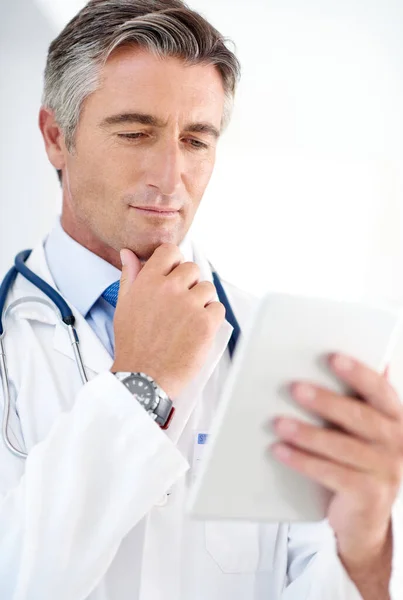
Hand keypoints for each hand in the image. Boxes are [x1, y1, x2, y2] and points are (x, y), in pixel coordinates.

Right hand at [111, 244, 224, 397]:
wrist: (144, 376)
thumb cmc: (133, 345)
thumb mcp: (124, 305)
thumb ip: (129, 276)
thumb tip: (129, 254)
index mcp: (148, 281)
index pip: (170, 251)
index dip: (174, 262)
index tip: (174, 275)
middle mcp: (170, 289)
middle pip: (192, 269)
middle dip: (189, 283)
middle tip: (180, 304)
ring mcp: (190, 305)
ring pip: (207, 288)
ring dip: (201, 301)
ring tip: (187, 320)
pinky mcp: (206, 323)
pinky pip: (218, 308)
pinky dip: (211, 318)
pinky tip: (196, 330)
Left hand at [271, 354, 402, 580]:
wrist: (366, 520)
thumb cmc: (359, 465)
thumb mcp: (363, 432)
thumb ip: (359, 401)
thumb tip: (348, 361)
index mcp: (395, 420)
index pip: (380, 390)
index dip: (358, 373)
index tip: (333, 358)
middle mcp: (396, 444)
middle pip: (360, 417)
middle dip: (326, 402)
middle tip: (295, 389)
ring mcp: (385, 471)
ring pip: (342, 447)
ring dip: (307, 433)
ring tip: (279, 423)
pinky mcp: (368, 495)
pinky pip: (330, 474)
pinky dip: (302, 461)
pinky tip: (281, 451)